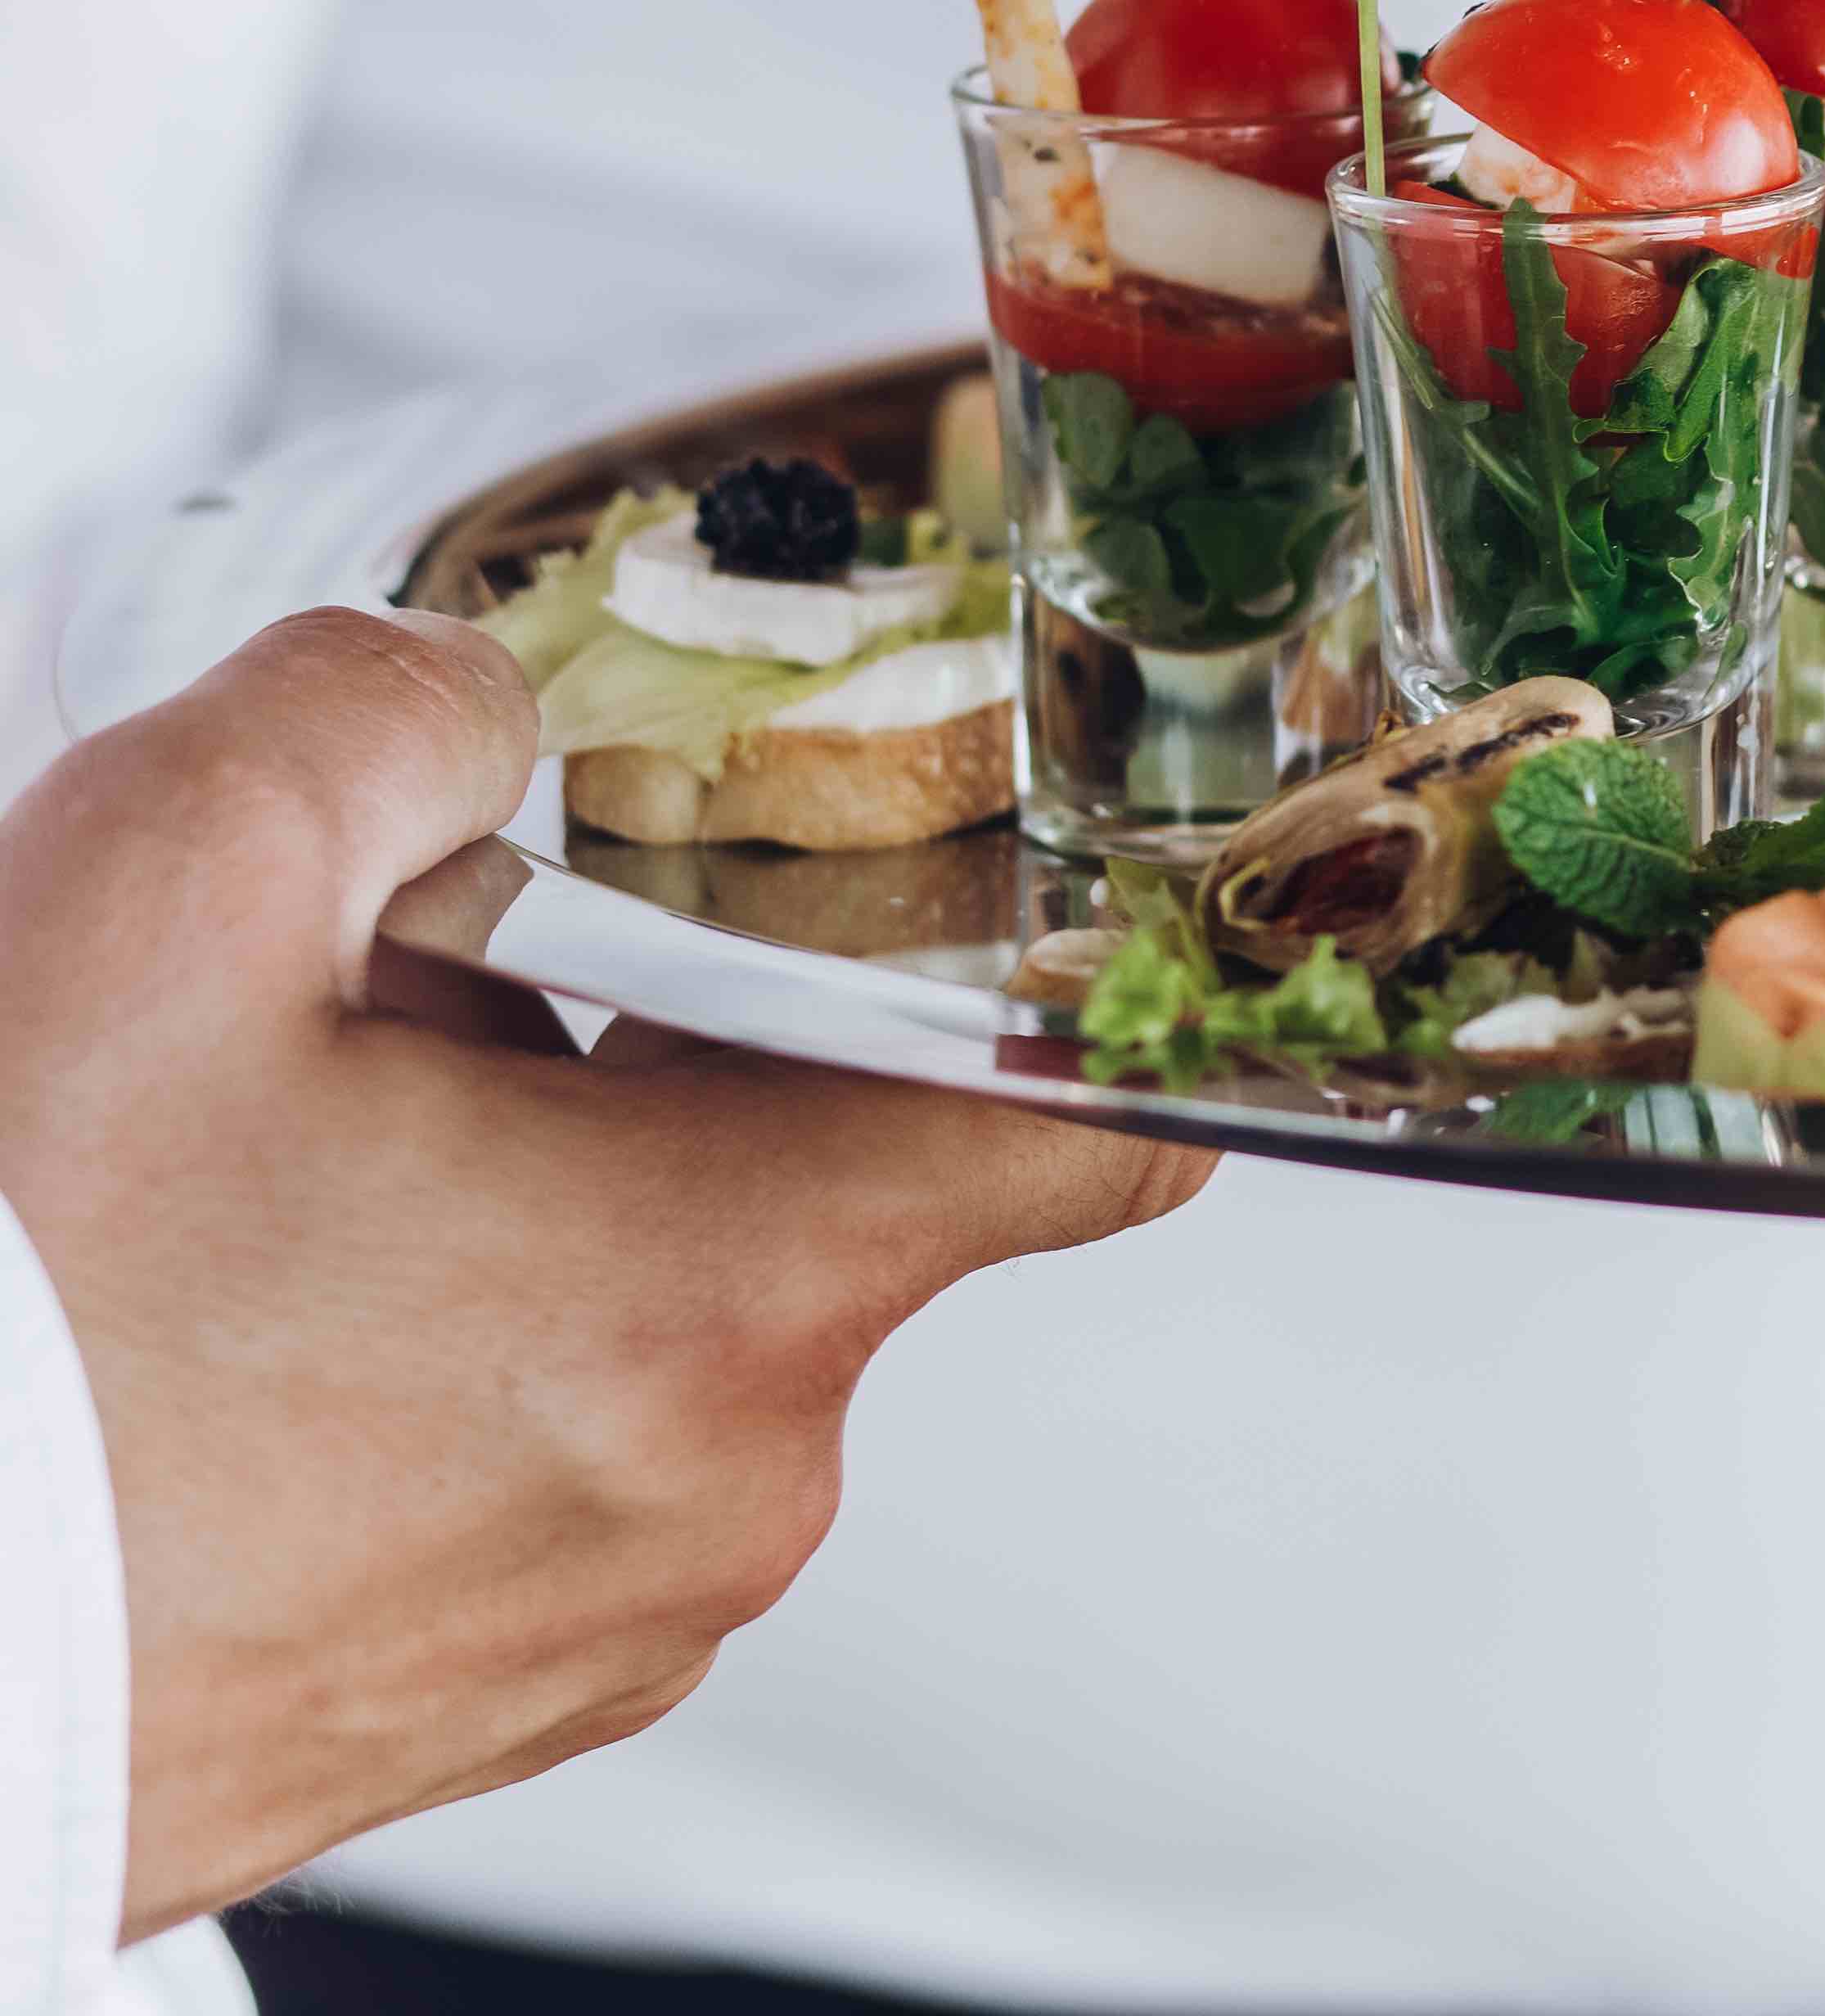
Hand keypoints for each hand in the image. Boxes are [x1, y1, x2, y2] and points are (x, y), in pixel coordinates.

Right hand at [0, 610, 1210, 1936]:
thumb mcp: (154, 895)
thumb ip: (381, 716)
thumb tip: (473, 704)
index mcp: (720, 1288)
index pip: (1093, 1123)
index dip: (1081, 984)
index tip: (1011, 908)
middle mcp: (712, 1483)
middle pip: (804, 1179)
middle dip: (635, 1048)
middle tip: (408, 994)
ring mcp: (588, 1618)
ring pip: (648, 1316)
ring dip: (506, 1200)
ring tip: (268, 1163)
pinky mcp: (458, 1698)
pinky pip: (529, 1459)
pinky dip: (426, 1352)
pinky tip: (233, 1309)